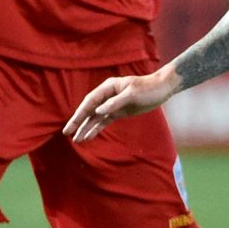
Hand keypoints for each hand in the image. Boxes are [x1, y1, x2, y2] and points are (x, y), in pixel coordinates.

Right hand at [63, 69, 178, 142]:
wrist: (162, 89)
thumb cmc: (148, 88)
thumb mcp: (132, 94)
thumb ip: (114, 103)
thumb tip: (97, 111)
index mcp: (108, 87)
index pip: (90, 101)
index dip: (79, 113)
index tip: (72, 125)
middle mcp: (107, 96)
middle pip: (89, 110)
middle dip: (78, 122)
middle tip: (67, 133)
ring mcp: (112, 104)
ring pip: (95, 117)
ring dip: (86, 128)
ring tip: (76, 140)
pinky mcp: (118, 112)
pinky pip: (104, 121)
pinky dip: (96, 129)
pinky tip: (89, 136)